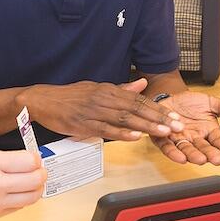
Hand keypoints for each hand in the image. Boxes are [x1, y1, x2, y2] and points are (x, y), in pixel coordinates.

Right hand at [0, 150, 46, 220]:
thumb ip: (3, 159)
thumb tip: (26, 160)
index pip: (30, 160)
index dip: (35, 157)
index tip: (33, 156)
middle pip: (37, 179)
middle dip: (42, 172)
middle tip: (38, 168)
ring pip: (33, 196)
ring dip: (37, 188)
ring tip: (31, 181)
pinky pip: (20, 207)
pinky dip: (24, 198)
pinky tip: (17, 192)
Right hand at [17, 77, 184, 141]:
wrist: (43, 101)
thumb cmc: (71, 97)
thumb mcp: (97, 88)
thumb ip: (120, 89)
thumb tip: (141, 84)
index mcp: (109, 90)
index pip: (138, 99)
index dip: (158, 108)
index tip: (174, 116)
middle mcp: (104, 99)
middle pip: (136, 108)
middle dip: (159, 118)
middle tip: (176, 126)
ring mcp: (94, 112)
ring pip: (125, 118)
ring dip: (146, 125)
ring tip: (163, 132)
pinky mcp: (84, 124)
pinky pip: (106, 129)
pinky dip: (121, 133)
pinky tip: (135, 136)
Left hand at [152, 91, 219, 164]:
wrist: (169, 97)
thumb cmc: (191, 103)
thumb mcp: (213, 103)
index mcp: (208, 132)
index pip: (219, 141)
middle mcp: (195, 139)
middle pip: (204, 148)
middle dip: (210, 154)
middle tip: (217, 159)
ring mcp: (179, 139)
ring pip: (187, 150)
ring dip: (193, 155)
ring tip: (199, 159)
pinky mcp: (163, 138)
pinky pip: (168, 147)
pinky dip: (173, 152)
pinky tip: (179, 157)